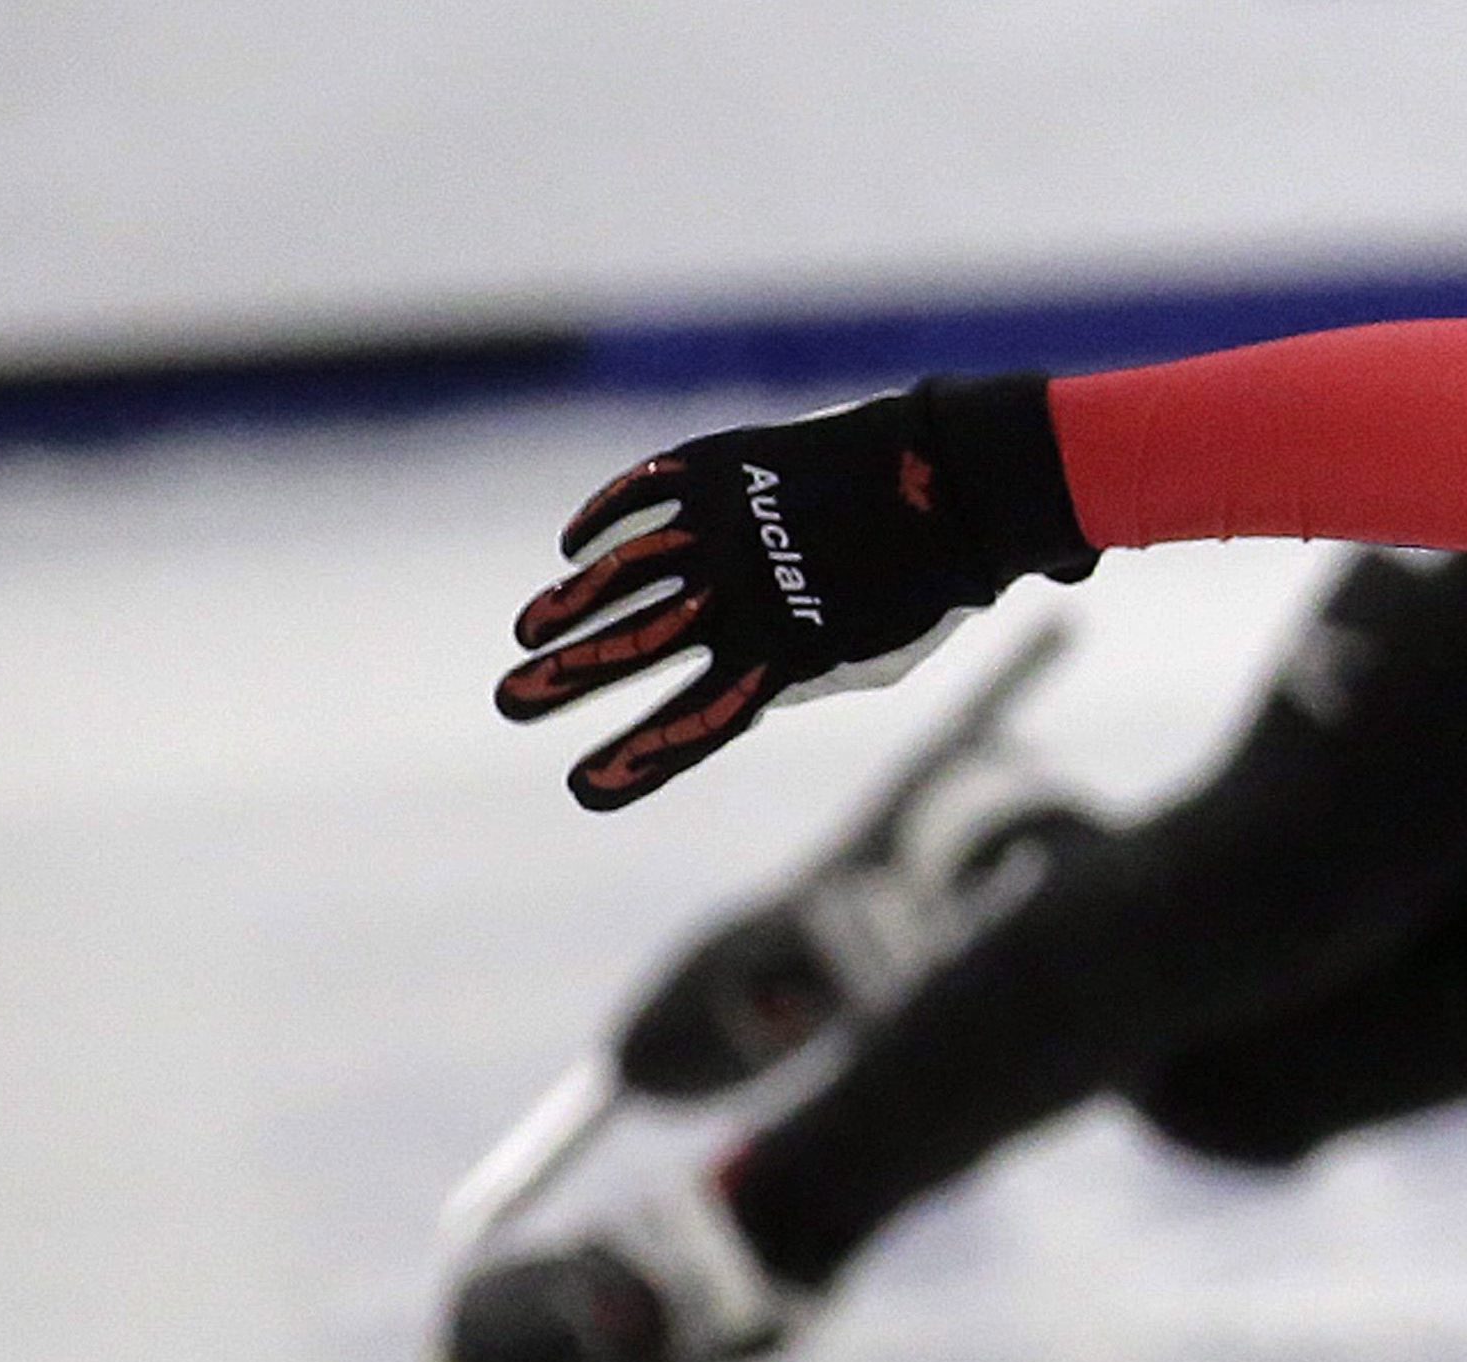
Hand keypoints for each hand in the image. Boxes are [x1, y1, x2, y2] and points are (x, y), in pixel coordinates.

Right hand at [497, 374, 1090, 811]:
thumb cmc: (924, 587)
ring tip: (528, 631)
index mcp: (782, 655)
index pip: (694, 723)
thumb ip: (797, 679)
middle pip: (635, 648)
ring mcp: (726, 526)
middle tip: (510, 702)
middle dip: (566, 679)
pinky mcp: (723, 466)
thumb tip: (737, 692)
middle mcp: (741, 595)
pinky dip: (602, 520)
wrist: (955, 484)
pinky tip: (573, 548)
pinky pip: (644, 493)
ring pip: (625, 572)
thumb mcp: (871, 659)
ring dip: (570, 605)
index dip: (638, 760)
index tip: (585, 790)